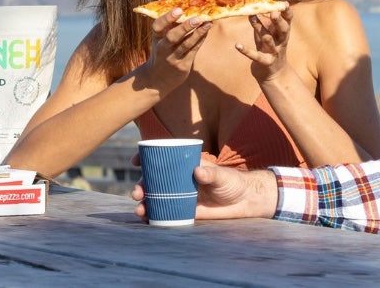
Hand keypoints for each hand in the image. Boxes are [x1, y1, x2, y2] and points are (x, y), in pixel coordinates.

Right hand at [132, 164, 276, 220]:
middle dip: (142, 186)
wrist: (244, 202)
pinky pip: (165, 213)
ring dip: (145, 203)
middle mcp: (178, 179)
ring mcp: (179, 195)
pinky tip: (147, 220)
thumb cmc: (233, 182)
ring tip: (140, 211)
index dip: (146, 158)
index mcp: (185, 165)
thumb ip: (212, 174)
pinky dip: (154, 216)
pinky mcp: (184, 211)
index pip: (163, 158)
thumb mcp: (223, 176)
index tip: (136, 161)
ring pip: (156, 197)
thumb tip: (198, 171)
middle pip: (154, 180)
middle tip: (137, 193)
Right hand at [139, 8, 210, 88]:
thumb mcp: (160, 40)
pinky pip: (193, 51)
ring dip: (198, 33)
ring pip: (186, 44)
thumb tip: (188, 8)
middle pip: (172, 37)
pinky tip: (206, 31)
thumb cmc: (162, 53)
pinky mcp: (182, 66)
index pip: (157, 27)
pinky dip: (200, 40)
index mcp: (156, 38)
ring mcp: (172, 58)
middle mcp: (162, 48)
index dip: (167, 18)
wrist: (157, 79)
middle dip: (185, 27)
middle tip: (197, 18)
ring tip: (208, 23)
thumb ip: (169, 27)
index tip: (178, 9)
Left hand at [234, 9, 290, 82]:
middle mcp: (281, 42)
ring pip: (268, 39)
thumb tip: (257, 6)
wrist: (274, 74)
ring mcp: (273, 52)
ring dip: (260, 29)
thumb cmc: (269, 48)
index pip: (288, 21)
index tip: (284, 4)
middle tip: (274, 13)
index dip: (287, 13)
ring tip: (252, 19)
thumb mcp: (269, 34)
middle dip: (278, 21)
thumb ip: (264, 22)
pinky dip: (246, 50)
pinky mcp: (264, 62)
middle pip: (283, 30)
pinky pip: (255, 55)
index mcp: (283, 33)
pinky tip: (237, 45)